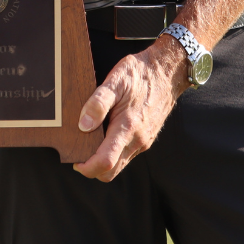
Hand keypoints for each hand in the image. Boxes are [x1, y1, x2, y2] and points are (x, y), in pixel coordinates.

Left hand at [74, 37, 189, 181]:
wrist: (168, 72)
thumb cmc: (140, 74)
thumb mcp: (116, 80)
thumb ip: (98, 103)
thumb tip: (83, 126)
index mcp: (127, 127)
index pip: (105, 162)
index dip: (87, 168)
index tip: (75, 161)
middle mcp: (137, 140)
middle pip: (111, 171)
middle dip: (93, 169)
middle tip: (81, 152)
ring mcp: (144, 141)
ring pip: (120, 164)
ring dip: (104, 160)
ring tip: (93, 140)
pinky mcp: (147, 138)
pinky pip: (128, 154)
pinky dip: (115, 152)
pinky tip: (108, 133)